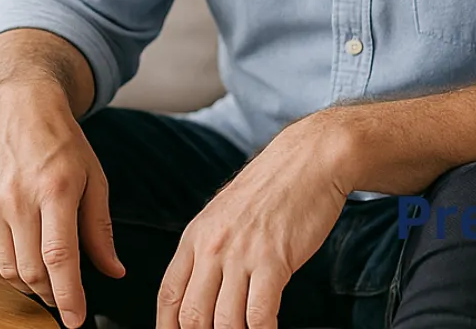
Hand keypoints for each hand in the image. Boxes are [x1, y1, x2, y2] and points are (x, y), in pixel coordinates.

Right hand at [0, 80, 125, 327]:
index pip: (59, 258)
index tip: (75, 320)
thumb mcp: (93, 178)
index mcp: (55, 189)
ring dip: (27, 286)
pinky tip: (17, 266)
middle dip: (51, 295)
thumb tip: (113, 271)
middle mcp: (18, 197)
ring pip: (6, 269)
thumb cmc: (62, 141)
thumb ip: (100, 229)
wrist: (19, 106)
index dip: (68, 296)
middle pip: (31, 270)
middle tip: (65, 297)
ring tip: (43, 281)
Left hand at [156, 110, 352, 328]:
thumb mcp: (222, 216)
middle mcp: (212, 247)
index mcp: (195, 237)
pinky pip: (260, 315)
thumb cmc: (269, 191)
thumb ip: (208, 252)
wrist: (307, 162)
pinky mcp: (274, 260)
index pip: (168, 295)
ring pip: (225, 322)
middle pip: (192, 315)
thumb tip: (200, 291)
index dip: (168, 327)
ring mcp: (242, 254)